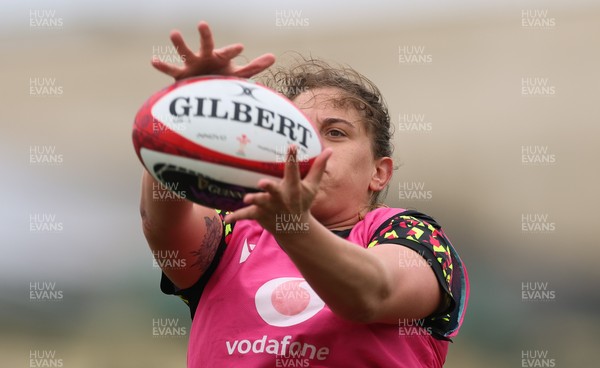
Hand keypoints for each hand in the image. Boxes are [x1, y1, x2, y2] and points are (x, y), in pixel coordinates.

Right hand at [152, 21, 275, 79]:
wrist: (205, 91)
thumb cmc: (222, 80)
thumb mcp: (238, 75)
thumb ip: (254, 67)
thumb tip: (274, 56)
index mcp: (219, 57)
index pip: (227, 53)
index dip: (233, 51)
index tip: (241, 48)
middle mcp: (205, 58)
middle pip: (206, 45)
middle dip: (205, 36)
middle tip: (202, 23)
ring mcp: (192, 65)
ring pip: (185, 53)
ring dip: (180, 44)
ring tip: (174, 32)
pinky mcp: (182, 76)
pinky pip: (171, 70)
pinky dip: (162, 66)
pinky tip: (154, 60)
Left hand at [224, 146, 332, 233]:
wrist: (294, 229)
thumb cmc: (302, 203)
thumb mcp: (312, 187)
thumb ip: (318, 168)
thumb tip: (330, 149)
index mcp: (294, 189)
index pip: (293, 171)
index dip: (292, 158)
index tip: (291, 146)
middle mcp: (281, 198)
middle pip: (274, 191)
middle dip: (269, 187)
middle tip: (262, 183)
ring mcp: (269, 207)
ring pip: (259, 203)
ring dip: (253, 201)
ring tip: (245, 199)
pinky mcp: (260, 215)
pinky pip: (246, 216)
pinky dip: (236, 217)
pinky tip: (226, 218)